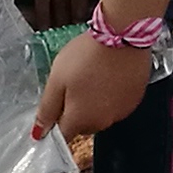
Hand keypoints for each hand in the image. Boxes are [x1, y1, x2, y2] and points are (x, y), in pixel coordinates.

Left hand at [33, 30, 155, 145]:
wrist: (122, 36)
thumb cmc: (86, 55)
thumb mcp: (57, 80)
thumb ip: (47, 110)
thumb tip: (38, 133)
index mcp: (80, 120)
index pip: (63, 136)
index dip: (55, 124)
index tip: (54, 108)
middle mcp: (103, 122)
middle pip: (82, 126)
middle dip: (75, 111)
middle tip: (73, 84)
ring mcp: (121, 112)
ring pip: (100, 116)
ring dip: (94, 104)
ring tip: (92, 77)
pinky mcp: (134, 100)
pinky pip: (117, 105)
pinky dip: (111, 96)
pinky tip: (108, 76)